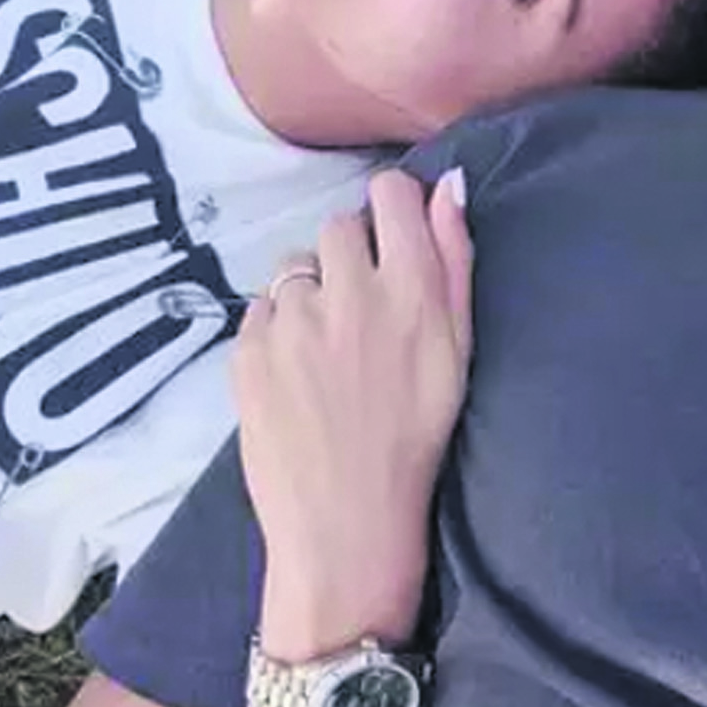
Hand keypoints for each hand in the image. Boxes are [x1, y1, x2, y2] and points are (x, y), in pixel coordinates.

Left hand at [233, 168, 473, 660]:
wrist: (347, 523)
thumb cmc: (417, 437)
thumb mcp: (459, 350)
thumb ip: (455, 260)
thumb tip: (450, 184)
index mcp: (412, 290)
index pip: (391, 193)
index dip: (393, 209)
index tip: (394, 242)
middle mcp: (350, 292)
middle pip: (341, 225)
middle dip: (351, 257)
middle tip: (361, 310)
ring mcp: (292, 321)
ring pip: (297, 268)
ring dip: (312, 293)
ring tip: (326, 350)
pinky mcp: (247, 350)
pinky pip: (262, 308)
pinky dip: (278, 330)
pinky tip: (297, 374)